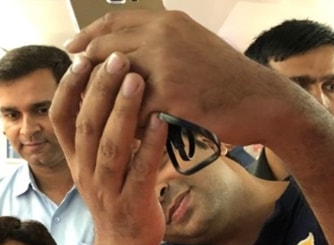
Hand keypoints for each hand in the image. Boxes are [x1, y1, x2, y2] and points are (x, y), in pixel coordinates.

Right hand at [50, 52, 166, 244]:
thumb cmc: (115, 197)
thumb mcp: (94, 165)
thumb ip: (94, 133)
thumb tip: (98, 87)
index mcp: (75, 160)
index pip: (60, 119)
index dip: (68, 89)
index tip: (80, 59)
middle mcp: (86, 173)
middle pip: (86, 126)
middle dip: (100, 90)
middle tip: (117, 59)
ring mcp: (108, 191)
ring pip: (110, 147)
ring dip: (122, 112)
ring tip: (136, 80)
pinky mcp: (133, 204)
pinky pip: (141, 171)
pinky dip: (150, 145)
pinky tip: (162, 121)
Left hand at [63, 10, 279, 145]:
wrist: (262, 102)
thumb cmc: (229, 82)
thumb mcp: (195, 49)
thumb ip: (163, 46)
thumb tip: (129, 55)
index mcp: (168, 22)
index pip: (114, 21)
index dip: (89, 35)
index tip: (72, 48)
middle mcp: (164, 34)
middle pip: (106, 49)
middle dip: (87, 72)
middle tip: (77, 92)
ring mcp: (166, 61)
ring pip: (115, 81)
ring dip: (105, 102)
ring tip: (99, 118)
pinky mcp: (170, 92)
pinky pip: (134, 109)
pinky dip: (129, 123)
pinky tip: (129, 135)